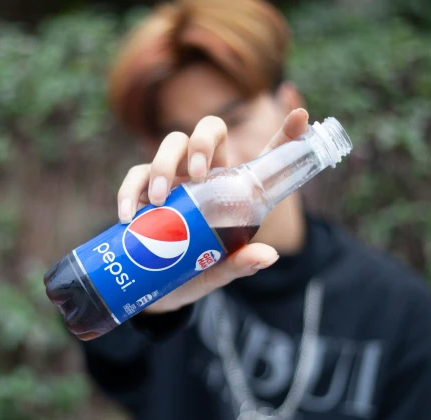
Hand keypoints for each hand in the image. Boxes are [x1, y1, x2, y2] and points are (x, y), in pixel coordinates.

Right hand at [117, 108, 309, 313]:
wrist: (155, 292)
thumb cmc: (195, 273)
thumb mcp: (217, 271)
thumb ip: (239, 263)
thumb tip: (267, 255)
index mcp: (234, 187)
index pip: (264, 156)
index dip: (285, 134)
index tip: (302, 116)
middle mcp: (206, 174)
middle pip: (209, 130)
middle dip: (203, 141)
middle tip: (197, 172)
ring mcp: (174, 178)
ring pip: (171, 143)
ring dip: (163, 165)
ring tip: (160, 200)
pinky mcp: (144, 191)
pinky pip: (137, 176)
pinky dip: (130, 191)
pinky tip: (128, 214)